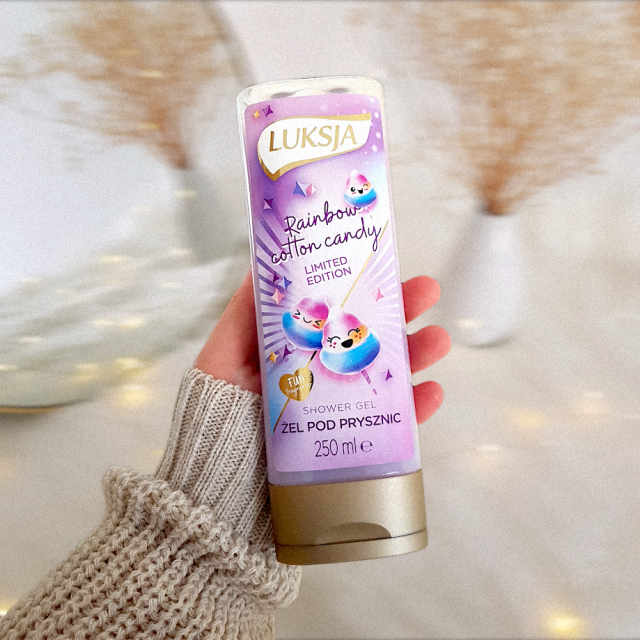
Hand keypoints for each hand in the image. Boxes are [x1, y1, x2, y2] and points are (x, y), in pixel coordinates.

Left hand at [195, 270, 450, 422]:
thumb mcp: (227, 351)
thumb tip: (268, 258)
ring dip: (417, 355)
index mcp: (299, 347)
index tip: (385, 264)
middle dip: (401, 312)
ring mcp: (342, 408)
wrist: (219, 482)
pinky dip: (415, 410)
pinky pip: (392, 426)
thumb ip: (248, 309)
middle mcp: (325, 373)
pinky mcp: (353, 443)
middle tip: (427, 291)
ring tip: (437, 340)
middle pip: (370, 338)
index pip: (338, 311)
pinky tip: (431, 393)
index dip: (363, 288)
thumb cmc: (217, 411)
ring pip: (388, 376)